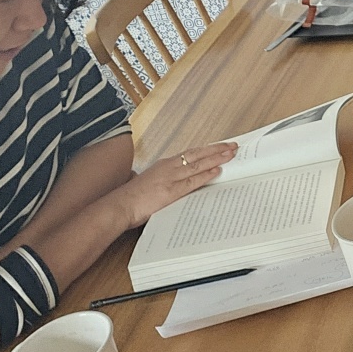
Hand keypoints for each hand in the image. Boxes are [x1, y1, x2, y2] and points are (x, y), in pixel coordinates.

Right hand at [109, 142, 238, 229]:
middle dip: (216, 148)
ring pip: (198, 164)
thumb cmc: (131, 197)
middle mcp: (168, 167)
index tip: (219, 146)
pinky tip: (217, 171)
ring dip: (216, 158)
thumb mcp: (150, 183)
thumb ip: (164, 180)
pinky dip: (206, 174)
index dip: (206, 149)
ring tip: (231, 154)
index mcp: (164, 164)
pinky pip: (193, 180)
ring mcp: (170, 178)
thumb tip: (172, 183)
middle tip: (233, 145)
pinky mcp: (171, 190)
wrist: (120, 205)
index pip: (190, 153)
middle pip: (197, 154)